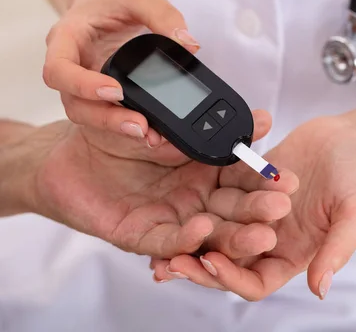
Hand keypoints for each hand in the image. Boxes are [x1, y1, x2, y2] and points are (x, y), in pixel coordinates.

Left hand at [25, 110, 298, 261]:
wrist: (66, 157)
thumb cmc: (110, 133)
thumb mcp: (155, 119)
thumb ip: (191, 125)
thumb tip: (232, 114)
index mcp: (204, 171)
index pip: (242, 176)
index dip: (264, 176)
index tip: (288, 173)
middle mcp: (194, 199)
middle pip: (234, 209)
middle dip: (261, 210)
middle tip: (283, 204)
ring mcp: (172, 219)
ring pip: (210, 233)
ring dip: (236, 235)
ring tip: (260, 232)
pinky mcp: (143, 237)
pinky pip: (169, 241)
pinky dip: (187, 240)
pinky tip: (201, 229)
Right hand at [42, 0, 199, 149]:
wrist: (101, 1)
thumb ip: (163, 15)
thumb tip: (189, 45)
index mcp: (66, 37)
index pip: (59, 69)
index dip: (82, 85)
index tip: (116, 91)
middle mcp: (69, 66)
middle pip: (73, 103)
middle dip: (106, 119)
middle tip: (141, 127)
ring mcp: (81, 84)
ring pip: (87, 115)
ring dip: (116, 128)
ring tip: (150, 135)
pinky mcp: (98, 95)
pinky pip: (106, 114)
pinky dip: (125, 124)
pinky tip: (152, 131)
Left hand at [151, 117, 355, 298]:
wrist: (352, 135)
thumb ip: (337, 249)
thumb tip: (321, 289)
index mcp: (293, 254)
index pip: (256, 281)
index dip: (231, 278)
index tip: (209, 263)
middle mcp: (269, 237)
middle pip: (228, 260)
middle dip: (198, 263)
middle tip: (168, 261)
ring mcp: (253, 211)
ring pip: (215, 230)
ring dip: (190, 234)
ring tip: (161, 235)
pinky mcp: (244, 184)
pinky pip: (217, 193)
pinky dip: (198, 197)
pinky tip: (176, 194)